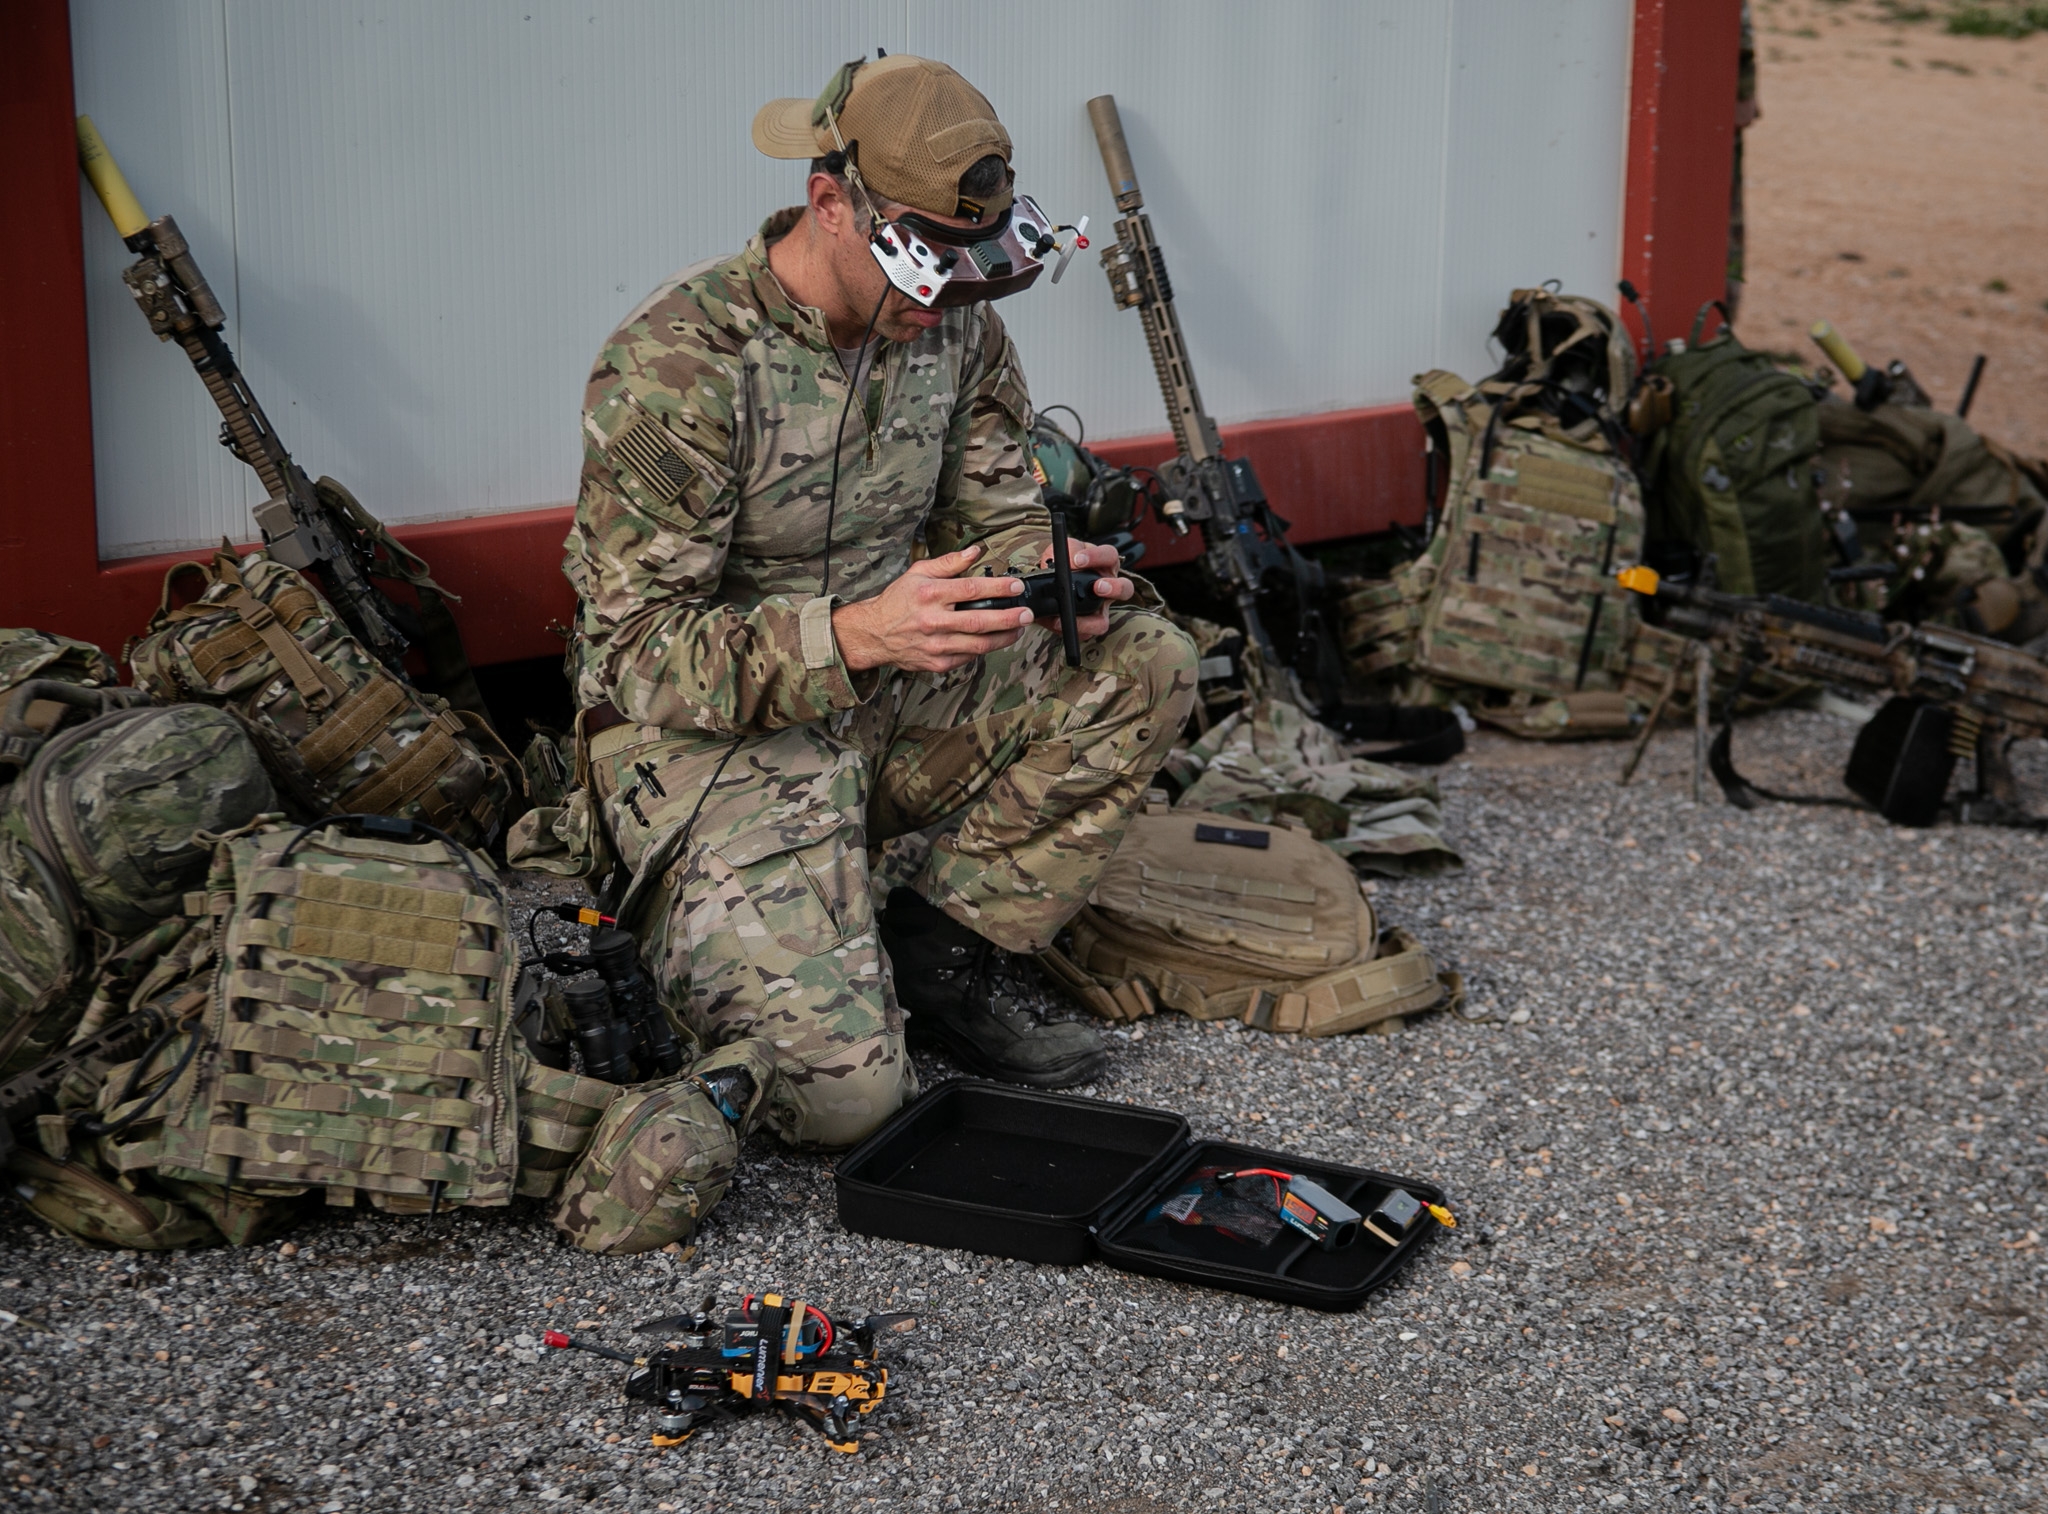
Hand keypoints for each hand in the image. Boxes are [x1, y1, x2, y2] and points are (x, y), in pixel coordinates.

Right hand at [832, 544, 1031, 673]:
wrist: (874, 634)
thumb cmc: (897, 601)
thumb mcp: (918, 573)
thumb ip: (949, 563)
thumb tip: (974, 552)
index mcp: (930, 594)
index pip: (971, 590)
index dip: (999, 588)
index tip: (1017, 586)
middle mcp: (934, 621)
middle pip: (979, 621)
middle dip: (1008, 618)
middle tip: (1027, 614)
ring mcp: (936, 645)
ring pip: (978, 644)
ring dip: (1003, 638)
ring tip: (1018, 629)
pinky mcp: (937, 663)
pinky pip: (968, 657)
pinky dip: (984, 649)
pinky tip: (995, 640)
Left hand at [1042, 538, 1134, 639]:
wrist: (1051, 584)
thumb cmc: (1067, 564)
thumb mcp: (1067, 551)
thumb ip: (1069, 550)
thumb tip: (1070, 559)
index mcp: (1105, 565)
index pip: (1110, 556)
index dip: (1097, 556)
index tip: (1078, 560)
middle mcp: (1108, 589)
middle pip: (1125, 589)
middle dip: (1113, 588)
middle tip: (1097, 587)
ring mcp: (1099, 610)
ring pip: (1105, 621)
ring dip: (1092, 620)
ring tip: (1073, 614)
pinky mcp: (1086, 626)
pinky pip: (1083, 634)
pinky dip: (1071, 630)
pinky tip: (1056, 622)